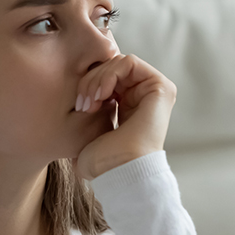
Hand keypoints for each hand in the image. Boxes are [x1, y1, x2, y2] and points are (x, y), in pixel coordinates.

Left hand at [73, 53, 176, 179]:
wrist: (119, 172)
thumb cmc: (102, 161)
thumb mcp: (89, 128)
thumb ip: (88, 106)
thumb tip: (73, 95)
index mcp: (128, 104)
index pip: (104, 75)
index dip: (88, 84)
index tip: (79, 106)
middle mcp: (142, 95)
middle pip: (109, 66)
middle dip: (90, 81)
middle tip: (83, 104)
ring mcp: (153, 91)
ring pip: (116, 62)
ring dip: (97, 79)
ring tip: (90, 102)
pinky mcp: (161, 87)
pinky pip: (129, 62)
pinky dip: (109, 74)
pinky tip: (101, 95)